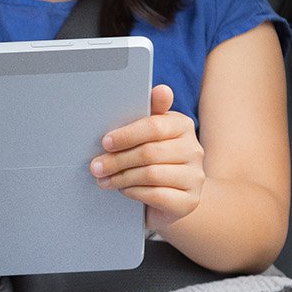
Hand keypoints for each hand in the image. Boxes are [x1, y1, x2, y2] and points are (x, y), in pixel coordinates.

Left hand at [90, 84, 205, 232]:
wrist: (169, 197)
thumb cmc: (152, 160)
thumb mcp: (147, 135)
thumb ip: (147, 113)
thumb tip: (161, 90)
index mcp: (182, 125)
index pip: (154, 126)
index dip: (126, 135)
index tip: (105, 142)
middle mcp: (194, 150)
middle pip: (149, 152)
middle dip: (117, 160)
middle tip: (96, 166)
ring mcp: (195, 177)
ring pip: (151, 174)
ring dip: (122, 177)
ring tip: (105, 179)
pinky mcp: (189, 201)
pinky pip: (157, 195)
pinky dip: (134, 192)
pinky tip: (124, 190)